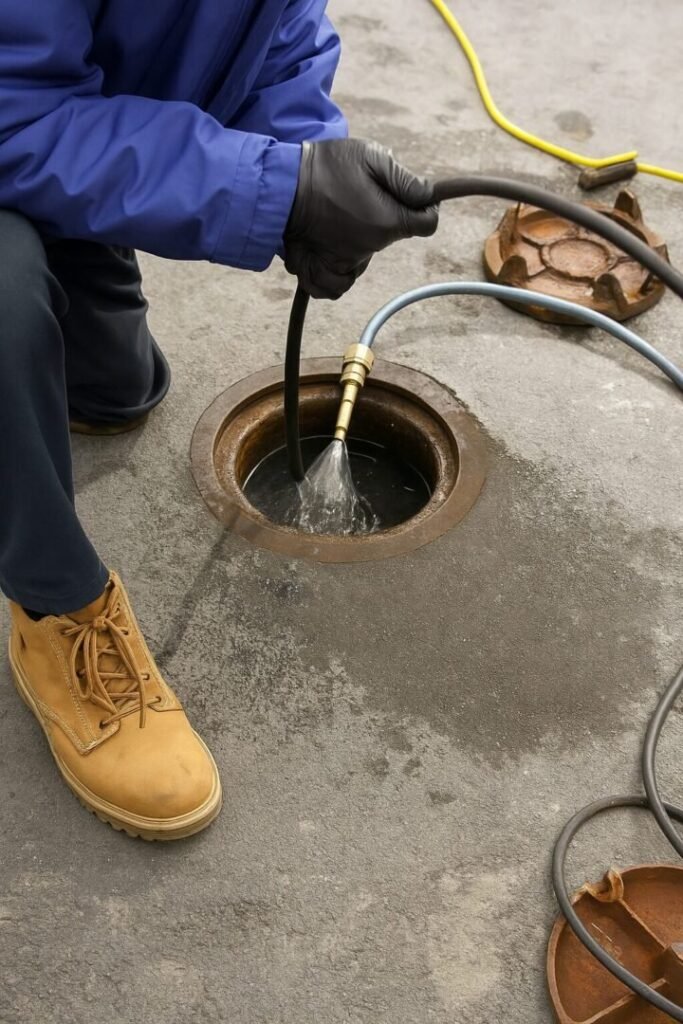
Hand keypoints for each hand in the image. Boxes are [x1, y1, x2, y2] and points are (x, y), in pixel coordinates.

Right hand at [284, 138, 438, 298]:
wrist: (282, 184)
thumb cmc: (327, 167)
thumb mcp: (372, 158)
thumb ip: (405, 180)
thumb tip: (429, 196)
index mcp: (388, 222)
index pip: (428, 224)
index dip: (424, 207)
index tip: (409, 196)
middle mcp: (370, 248)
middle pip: (394, 236)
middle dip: (386, 216)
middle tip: (361, 195)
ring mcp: (345, 262)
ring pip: (366, 257)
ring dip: (361, 239)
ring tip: (340, 216)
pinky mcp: (322, 270)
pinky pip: (339, 285)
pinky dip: (339, 272)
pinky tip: (331, 250)